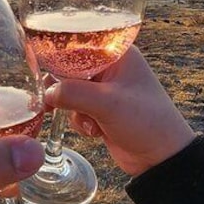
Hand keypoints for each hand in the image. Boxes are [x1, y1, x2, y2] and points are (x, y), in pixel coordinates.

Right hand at [44, 46, 194, 176]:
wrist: (161, 157)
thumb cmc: (146, 122)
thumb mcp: (108, 104)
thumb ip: (73, 93)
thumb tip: (46, 93)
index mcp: (115, 54)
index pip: (76, 45)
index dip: (57, 58)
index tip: (42, 73)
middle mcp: (108, 67)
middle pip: (68, 69)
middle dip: (63, 90)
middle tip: (52, 102)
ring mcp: (103, 89)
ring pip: (68, 91)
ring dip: (74, 110)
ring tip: (91, 122)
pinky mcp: (98, 109)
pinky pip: (75, 109)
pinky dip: (80, 121)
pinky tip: (95, 131)